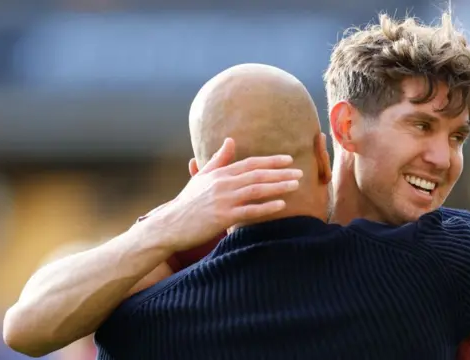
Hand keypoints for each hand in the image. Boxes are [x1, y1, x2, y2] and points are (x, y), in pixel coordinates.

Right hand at [147, 138, 302, 251]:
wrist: (169, 225)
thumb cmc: (187, 203)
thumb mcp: (202, 177)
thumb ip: (219, 159)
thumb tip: (231, 140)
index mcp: (220, 173)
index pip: (250, 163)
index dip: (271, 161)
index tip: (289, 159)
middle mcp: (223, 183)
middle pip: (257, 174)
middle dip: (281, 173)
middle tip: (300, 172)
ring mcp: (223, 200)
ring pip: (256, 190)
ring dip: (278, 186)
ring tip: (296, 185)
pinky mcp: (222, 217)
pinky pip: (249, 211)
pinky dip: (266, 207)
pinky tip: (281, 205)